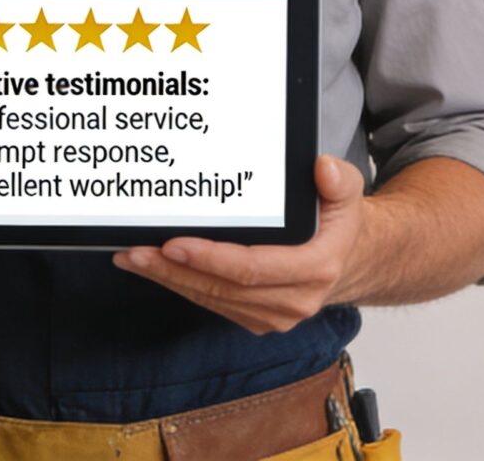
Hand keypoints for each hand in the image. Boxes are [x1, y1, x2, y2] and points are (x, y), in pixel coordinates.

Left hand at [111, 155, 367, 333]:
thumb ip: (338, 181)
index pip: (251, 268)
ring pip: (211, 298)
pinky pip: (212, 302)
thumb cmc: (339, 224)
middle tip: (136, 250)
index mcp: (314, 269)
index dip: (209, 258)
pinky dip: (181, 285)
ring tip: (133, 257)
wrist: (350, 260)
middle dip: (173, 269)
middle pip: (221, 287)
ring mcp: (272, 315)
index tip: (174, 243)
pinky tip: (156, 269)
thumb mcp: (347, 193)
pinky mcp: (254, 317)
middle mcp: (292, 300)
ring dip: (169, 279)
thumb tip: (322, 168)